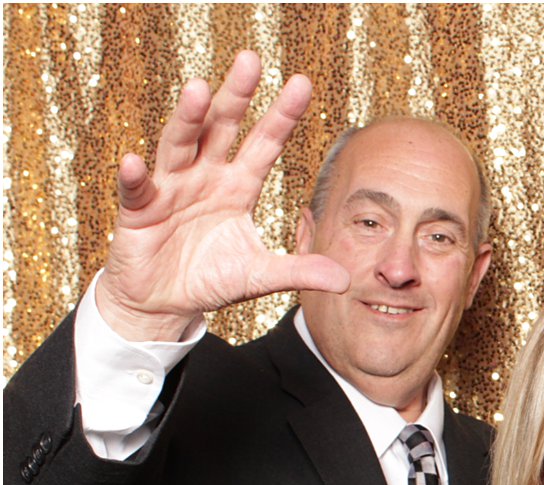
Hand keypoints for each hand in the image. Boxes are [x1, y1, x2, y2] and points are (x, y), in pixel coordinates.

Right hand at [97, 50, 348, 342]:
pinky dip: (137, 177)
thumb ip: (299, 271)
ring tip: (199, 89)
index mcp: (238, 186)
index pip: (264, 143)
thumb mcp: (260, 275)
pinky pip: (137, 190)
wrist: (164, 301)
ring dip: (188, 118)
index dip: (281, 116)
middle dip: (236, 96)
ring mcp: (170, 189)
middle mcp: (205, 176)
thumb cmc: (211, 278)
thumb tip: (344, 279)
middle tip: (250, 60)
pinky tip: (137, 162)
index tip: (302, 84)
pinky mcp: (138, 211)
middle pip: (221, 128)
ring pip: (179, 145)